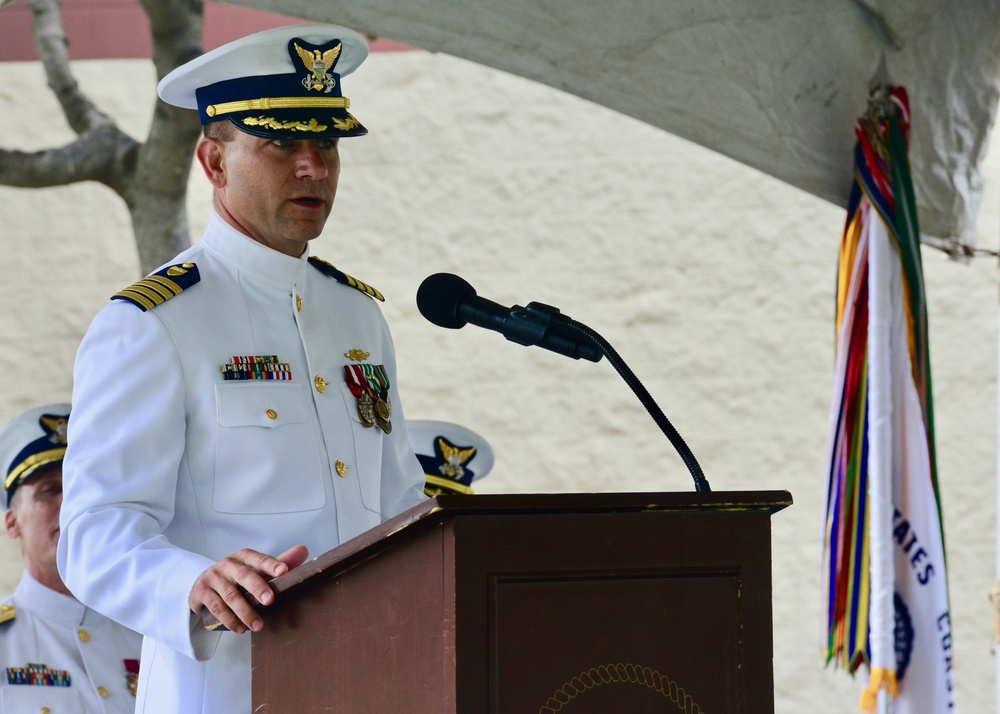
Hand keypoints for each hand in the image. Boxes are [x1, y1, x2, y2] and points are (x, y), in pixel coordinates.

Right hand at [189, 545, 308, 634]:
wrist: (203, 583)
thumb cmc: (237, 577)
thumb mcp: (255, 568)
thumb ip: (279, 562)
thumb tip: (303, 550)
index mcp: (244, 556)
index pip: (259, 559)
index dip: (271, 564)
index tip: (283, 571)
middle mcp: (228, 564)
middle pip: (244, 575)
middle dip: (258, 588)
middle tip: (271, 601)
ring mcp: (213, 578)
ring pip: (231, 596)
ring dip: (245, 612)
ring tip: (259, 626)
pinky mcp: (202, 592)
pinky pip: (216, 608)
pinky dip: (229, 620)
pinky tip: (240, 629)